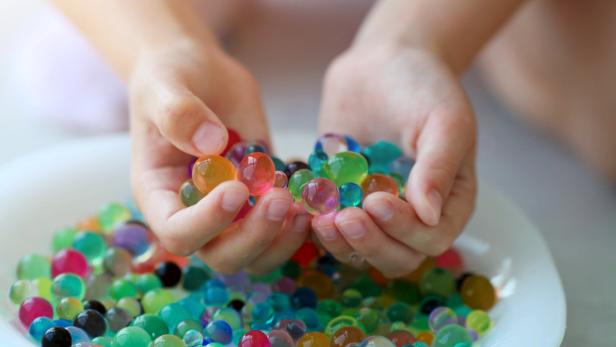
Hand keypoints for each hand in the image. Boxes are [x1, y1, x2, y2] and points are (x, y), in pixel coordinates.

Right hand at [129, 40, 309, 273]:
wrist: (200, 72)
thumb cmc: (171, 77)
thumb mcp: (165, 85)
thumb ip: (179, 114)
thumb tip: (211, 146)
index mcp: (160, 195)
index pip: (177, 232)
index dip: (207, 222)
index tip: (236, 189)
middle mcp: (195, 213)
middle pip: (222, 256)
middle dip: (254, 236)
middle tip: (280, 199)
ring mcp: (231, 211)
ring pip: (256, 255)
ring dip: (282, 240)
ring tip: (301, 206)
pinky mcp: (260, 198)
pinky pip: (281, 231)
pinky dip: (299, 225)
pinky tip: (313, 197)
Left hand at [314, 45, 476, 277]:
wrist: (383, 61)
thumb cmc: (423, 86)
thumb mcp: (444, 120)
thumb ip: (439, 168)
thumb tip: (429, 217)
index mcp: (448, 201)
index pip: (431, 238)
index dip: (404, 230)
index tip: (377, 201)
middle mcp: (413, 214)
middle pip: (396, 256)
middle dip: (370, 243)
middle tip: (344, 219)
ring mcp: (374, 210)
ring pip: (360, 250)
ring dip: (340, 243)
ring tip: (320, 219)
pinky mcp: (342, 198)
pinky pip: (330, 227)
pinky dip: (316, 225)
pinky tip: (302, 208)